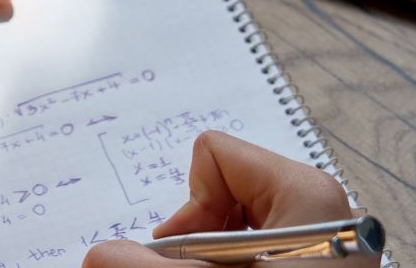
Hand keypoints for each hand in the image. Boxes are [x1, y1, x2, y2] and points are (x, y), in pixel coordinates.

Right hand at [83, 132, 380, 267]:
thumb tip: (97, 257)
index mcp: (305, 193)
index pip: (215, 158)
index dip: (190, 209)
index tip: (191, 257)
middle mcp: (317, 209)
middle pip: (223, 193)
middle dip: (197, 242)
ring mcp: (318, 242)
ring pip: (232, 229)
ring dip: (208, 261)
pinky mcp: (314, 265)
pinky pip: (251, 252)